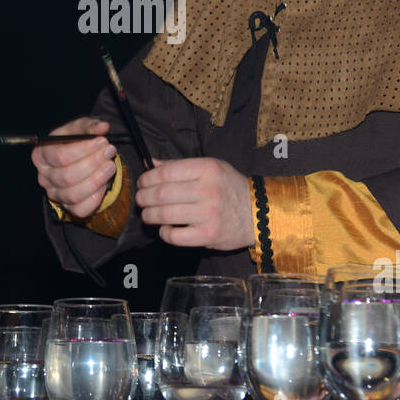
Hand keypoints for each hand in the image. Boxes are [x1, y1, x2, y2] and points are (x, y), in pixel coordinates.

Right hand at [32, 117, 117, 219]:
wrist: (81, 159)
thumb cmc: (76, 142)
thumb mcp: (80, 128)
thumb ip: (90, 126)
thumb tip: (102, 127)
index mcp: (41, 155)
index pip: (60, 156)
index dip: (84, 149)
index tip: (102, 141)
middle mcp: (44, 177)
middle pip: (66, 176)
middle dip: (93, 164)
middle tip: (110, 152)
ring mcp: (55, 194)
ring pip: (73, 194)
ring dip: (96, 180)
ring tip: (111, 166)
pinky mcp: (67, 207)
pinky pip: (81, 209)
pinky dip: (95, 198)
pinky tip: (104, 184)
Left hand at [135, 157, 254, 250]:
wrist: (259, 213)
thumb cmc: (230, 188)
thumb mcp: (211, 168)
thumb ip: (180, 166)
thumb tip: (151, 164)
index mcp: (207, 169)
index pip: (166, 172)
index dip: (147, 179)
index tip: (142, 183)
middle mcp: (208, 190)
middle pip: (161, 194)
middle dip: (144, 197)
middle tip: (140, 200)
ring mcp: (209, 214)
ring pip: (165, 215)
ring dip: (149, 216)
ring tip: (147, 215)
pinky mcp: (209, 235)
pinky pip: (175, 236)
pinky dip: (164, 233)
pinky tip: (165, 229)